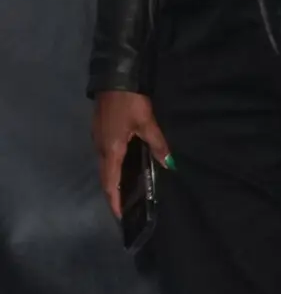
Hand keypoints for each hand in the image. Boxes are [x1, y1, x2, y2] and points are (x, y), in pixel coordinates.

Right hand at [92, 91, 169, 219]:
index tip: (120, 216)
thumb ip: (157, 144)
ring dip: (113, 181)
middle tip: (126, 209)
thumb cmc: (129, 102)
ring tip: (127, 193)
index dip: (114, 201)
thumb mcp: (147, 123)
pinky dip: (113, 168)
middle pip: (105, 177)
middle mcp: (100, 148)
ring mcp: (98, 139)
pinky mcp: (100, 132)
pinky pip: (106, 156)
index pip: (110, 183)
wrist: (113, 77)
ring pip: (105, 167)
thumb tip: (169, 164)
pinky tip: (125, 169)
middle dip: (114, 195)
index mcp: (111, 150)